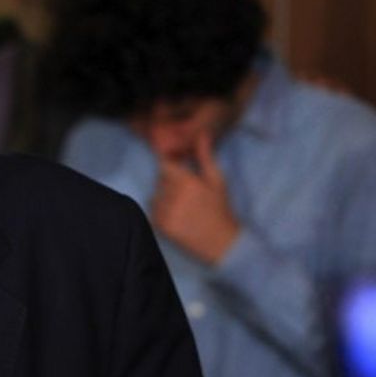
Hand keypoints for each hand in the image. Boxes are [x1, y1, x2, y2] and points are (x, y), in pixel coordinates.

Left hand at [150, 133, 239, 264]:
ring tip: (183, 207)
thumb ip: (205, 156)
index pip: (165, 164)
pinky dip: (161, 212)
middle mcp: (173, 195)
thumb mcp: (216, 180)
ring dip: (164, 197)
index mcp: (187, 181)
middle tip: (186, 194)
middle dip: (170, 182)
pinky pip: (153, 211)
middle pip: (160, 180)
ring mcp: (165, 211)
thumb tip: (201, 133)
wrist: (222, 243)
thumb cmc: (220, 208)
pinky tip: (178, 217)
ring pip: (155, 195)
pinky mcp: (160, 226)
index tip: (175, 170)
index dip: (169, 165)